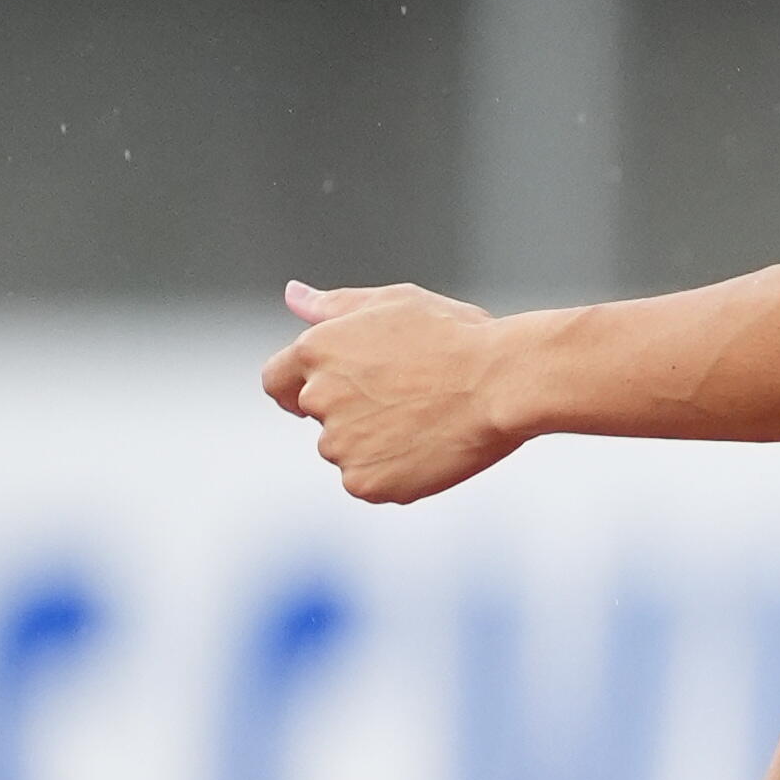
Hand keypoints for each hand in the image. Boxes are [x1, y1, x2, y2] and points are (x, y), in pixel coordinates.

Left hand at [263, 280, 518, 502]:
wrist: (503, 383)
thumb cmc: (455, 335)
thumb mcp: (394, 303)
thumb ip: (334, 305)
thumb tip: (292, 296)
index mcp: (316, 350)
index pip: (276, 381)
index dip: (301, 386)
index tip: (336, 389)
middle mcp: (318, 399)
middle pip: (319, 417)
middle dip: (353, 410)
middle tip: (409, 397)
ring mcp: (339, 446)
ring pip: (346, 450)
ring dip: (374, 441)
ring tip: (426, 419)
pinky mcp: (365, 483)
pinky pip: (369, 481)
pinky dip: (393, 471)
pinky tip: (429, 446)